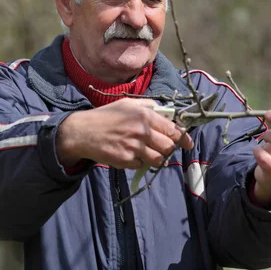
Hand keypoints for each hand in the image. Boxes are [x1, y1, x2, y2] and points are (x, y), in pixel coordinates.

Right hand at [56, 98, 193, 168]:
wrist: (83, 132)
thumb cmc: (106, 116)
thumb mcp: (127, 104)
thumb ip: (148, 106)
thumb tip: (166, 112)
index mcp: (145, 115)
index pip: (172, 129)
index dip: (183, 138)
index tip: (188, 143)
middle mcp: (142, 131)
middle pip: (168, 147)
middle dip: (167, 149)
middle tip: (160, 147)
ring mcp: (134, 147)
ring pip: (158, 159)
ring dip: (156, 158)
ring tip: (146, 152)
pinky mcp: (125, 160)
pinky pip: (141, 165)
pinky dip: (139, 162)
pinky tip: (130, 154)